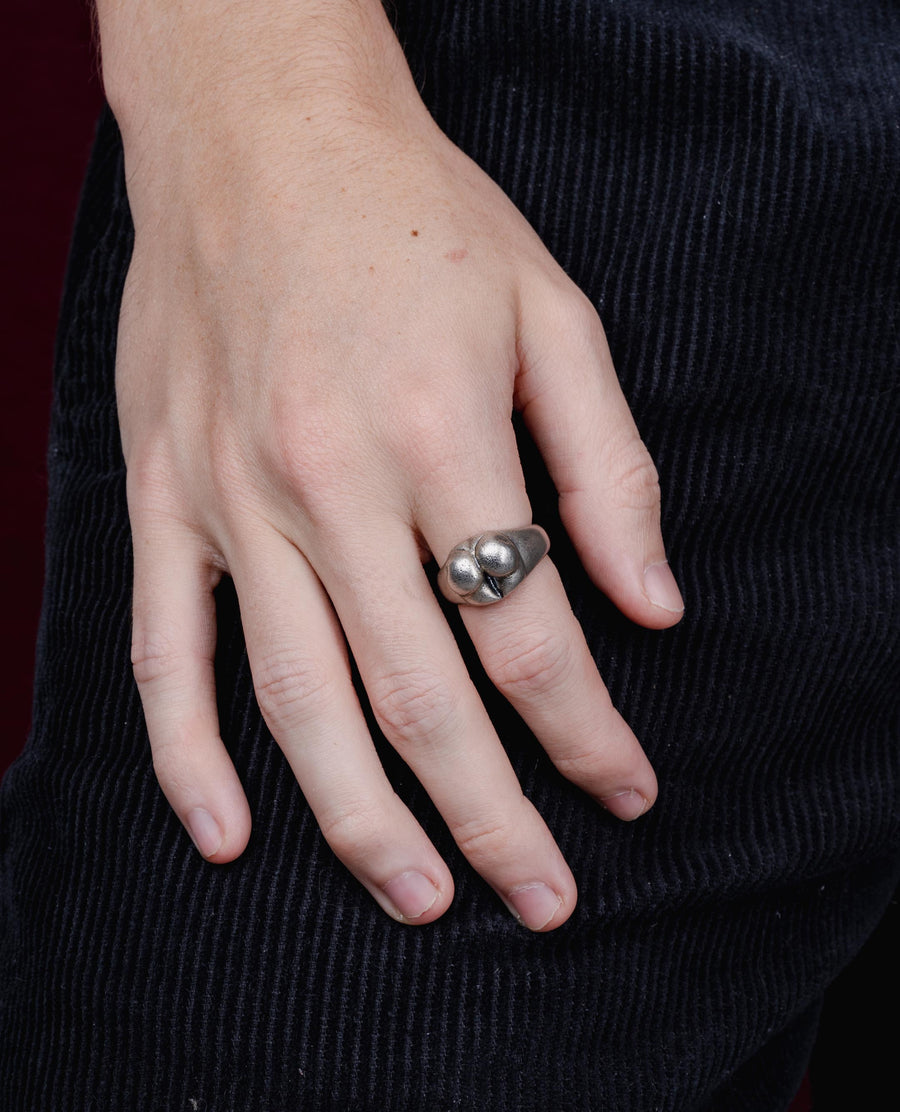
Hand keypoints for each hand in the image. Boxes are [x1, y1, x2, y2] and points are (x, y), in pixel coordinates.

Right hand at [105, 0, 683, 931]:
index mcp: (441, 435)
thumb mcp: (553, 314)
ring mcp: (233, 499)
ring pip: (300, 700)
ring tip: (423, 899)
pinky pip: (168, 649)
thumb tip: (653, 605)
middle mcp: (330, 483)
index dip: (587, 731)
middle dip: (494, 815)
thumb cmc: (418, 220)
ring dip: (364, 818)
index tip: (627, 791)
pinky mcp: (166, 499)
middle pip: (422, 696)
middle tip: (542, 900)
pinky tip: (230, 835)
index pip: (529, 632)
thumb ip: (611, 468)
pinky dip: (189, 753)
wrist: (261, 139)